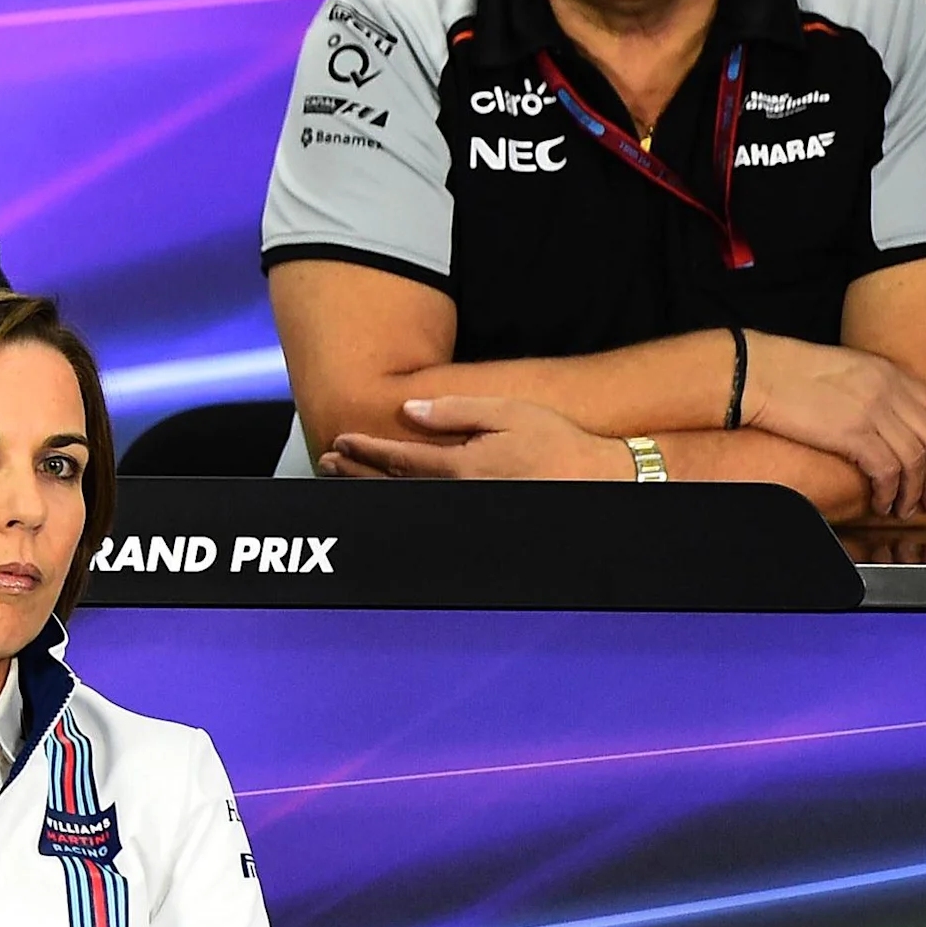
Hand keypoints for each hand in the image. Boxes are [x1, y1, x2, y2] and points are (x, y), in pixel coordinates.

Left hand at [322, 395, 631, 481]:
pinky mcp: (478, 517)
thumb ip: (455, 411)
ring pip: (407, 500)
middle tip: (327, 460)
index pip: (400, 458)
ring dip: (372, 487)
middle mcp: (460, 494)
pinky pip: (429, 508)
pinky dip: (400, 500)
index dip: (366, 450)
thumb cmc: (556, 442)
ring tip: (343, 475)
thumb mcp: (507, 412)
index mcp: (463, 466)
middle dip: (357, 472)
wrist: (598, 480)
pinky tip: (386, 492)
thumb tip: (410, 410)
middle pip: (394, 485)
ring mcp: (468, 510)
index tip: (340, 440)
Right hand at [741, 334, 925, 518]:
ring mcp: (874, 411)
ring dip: (916, 490)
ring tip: (908, 509)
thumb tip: (886, 417)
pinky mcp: (853, 434)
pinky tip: (884, 502)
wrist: (756, 372)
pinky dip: (891, 492)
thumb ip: (874, 387)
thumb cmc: (787, 370)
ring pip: (915, 460)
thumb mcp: (843, 368)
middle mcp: (888, 390)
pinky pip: (888, 471)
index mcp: (887, 372)